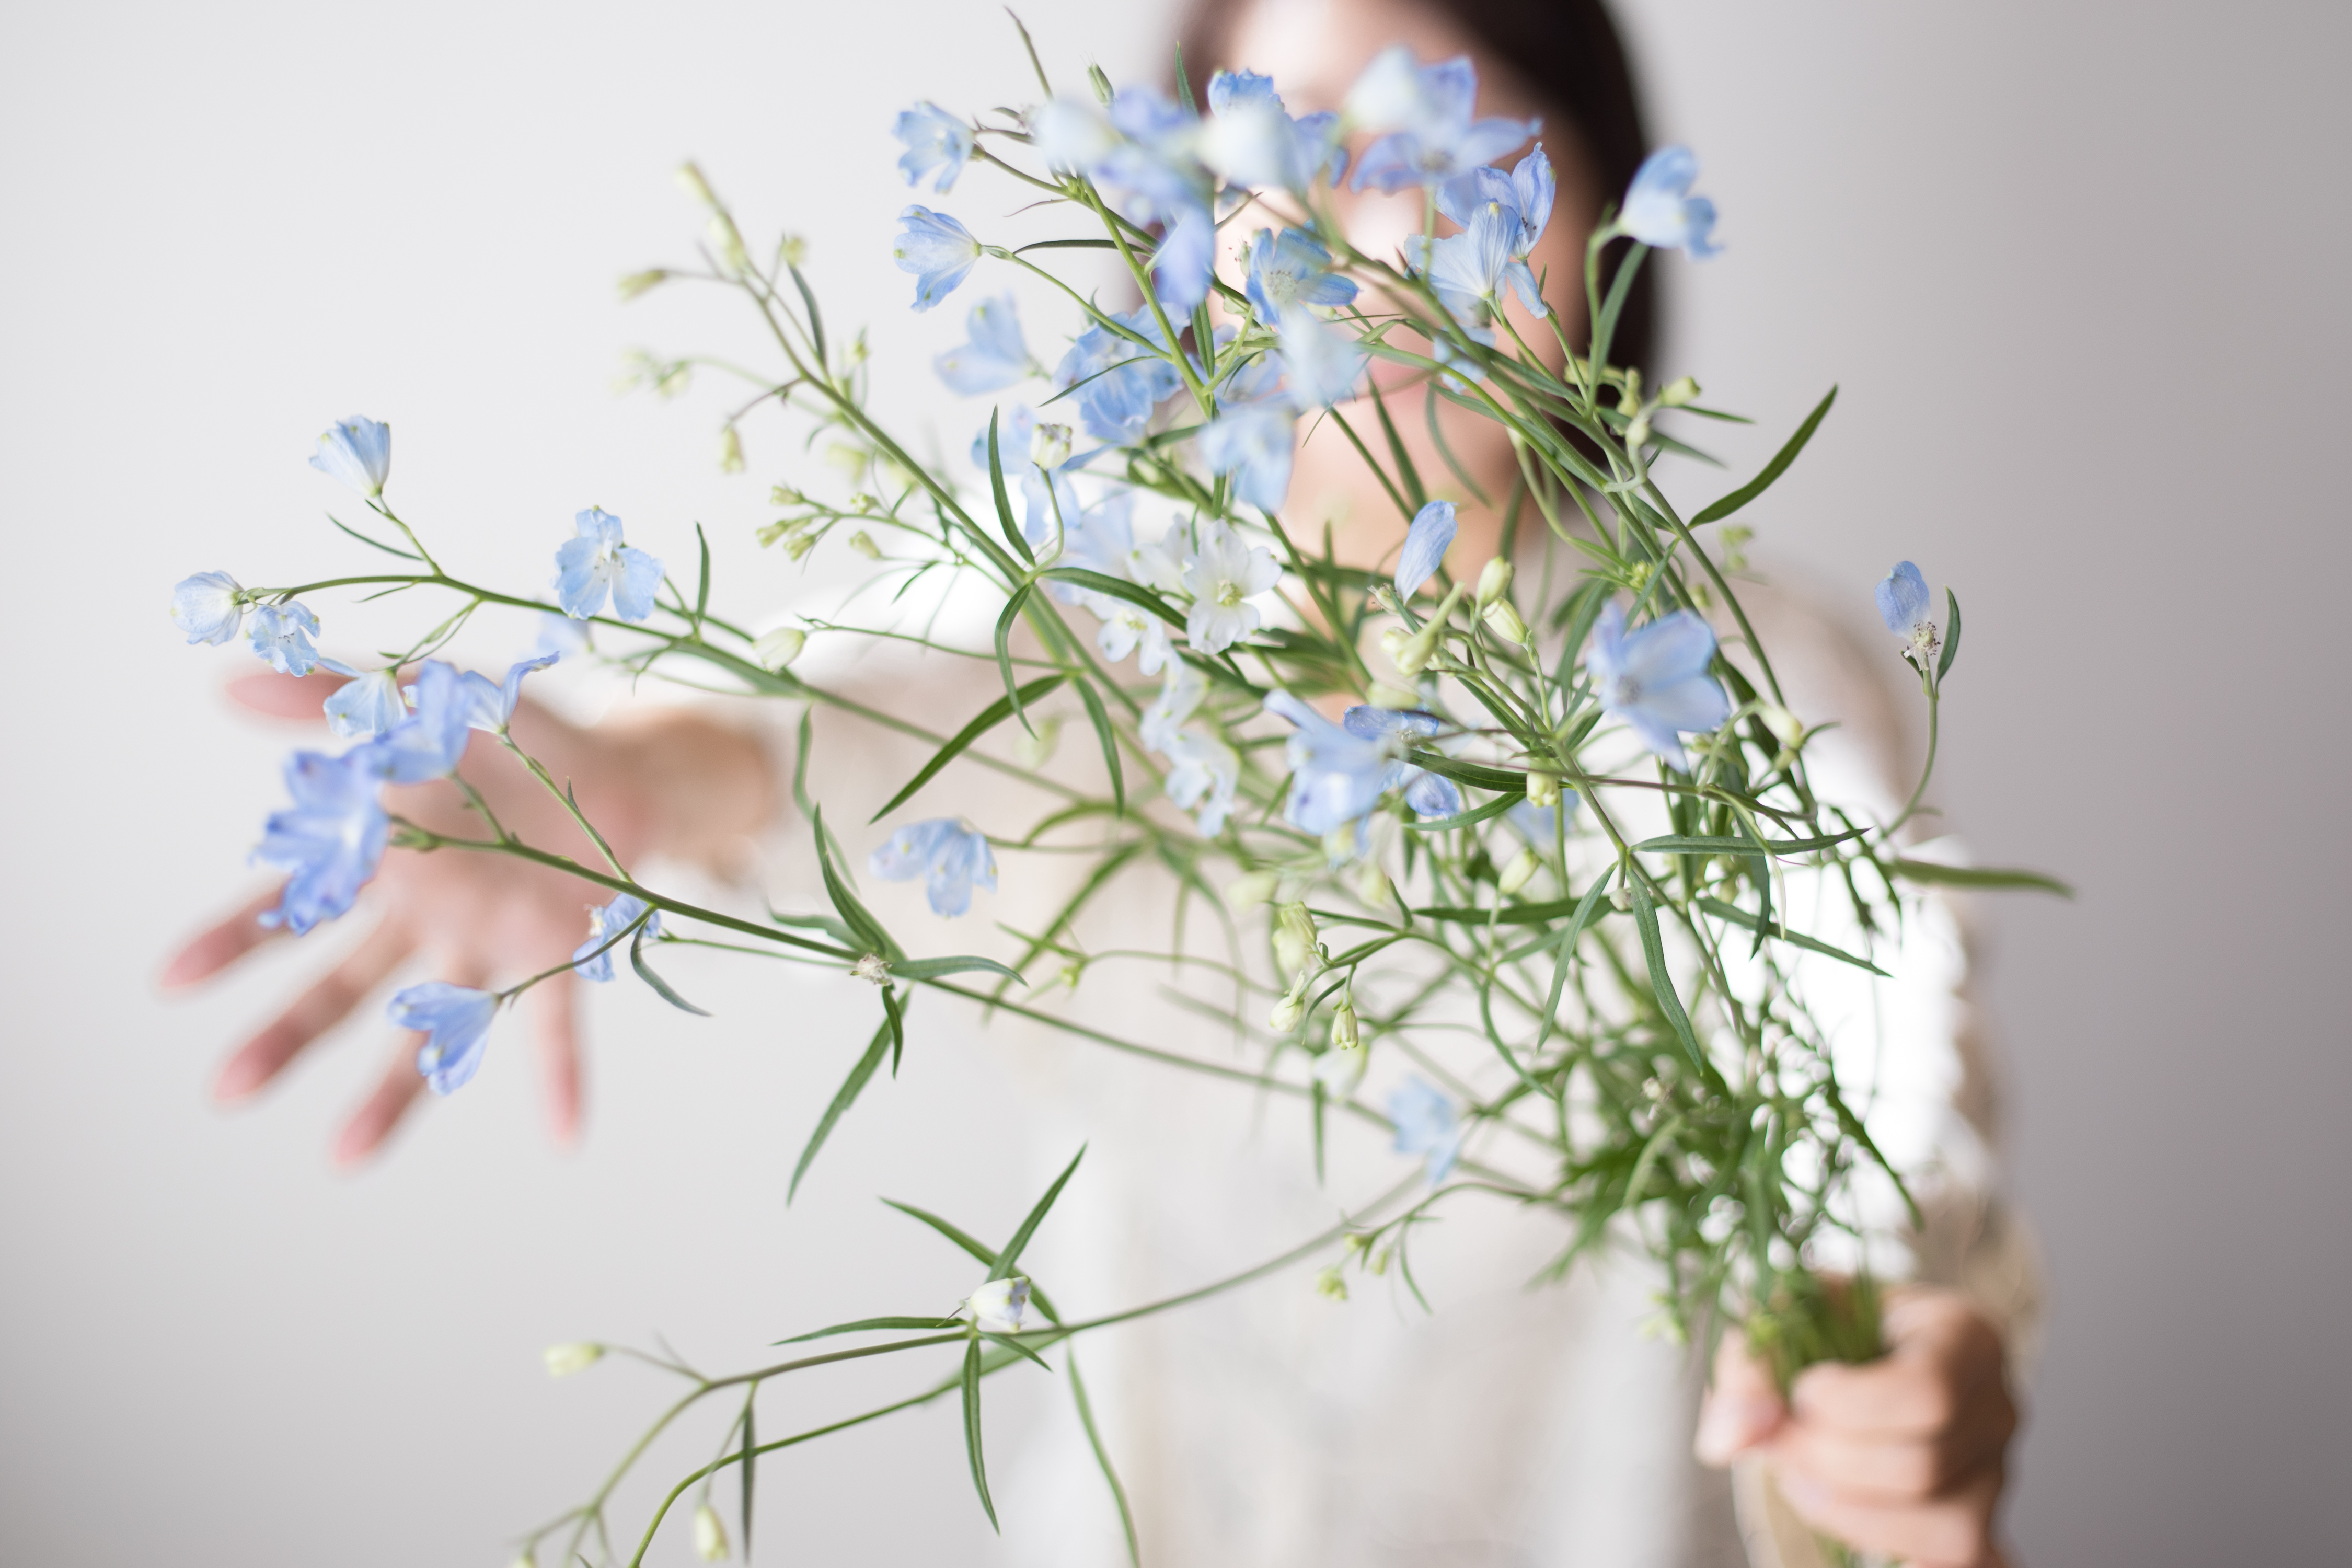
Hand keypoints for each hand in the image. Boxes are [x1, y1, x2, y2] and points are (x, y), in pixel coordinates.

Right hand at [161, 669, 773, 1163]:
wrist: (616, 768)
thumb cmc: (508, 738)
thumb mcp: (423, 702)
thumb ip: (334, 698)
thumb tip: (229, 684)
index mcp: (384, 859)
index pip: (291, 904)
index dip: (234, 939)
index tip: (172, 979)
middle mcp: (425, 916)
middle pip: (342, 985)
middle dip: (286, 1033)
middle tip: (227, 1087)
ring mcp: (489, 944)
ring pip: (428, 1026)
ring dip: (389, 1092)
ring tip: (343, 1158)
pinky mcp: (561, 957)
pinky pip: (556, 1026)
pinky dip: (559, 1081)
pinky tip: (564, 1137)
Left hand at [1694, 1285, 2019, 1567]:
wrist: (1845, 1348)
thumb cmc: (1821, 1324)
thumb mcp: (1779, 1316)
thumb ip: (1748, 1368)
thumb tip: (1728, 1441)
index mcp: (1963, 1334)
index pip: (1927, 1391)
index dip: (1849, 1407)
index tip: (1801, 1390)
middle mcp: (1996, 1405)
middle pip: (1924, 1465)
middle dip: (1830, 1461)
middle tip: (1782, 1441)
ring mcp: (1994, 1471)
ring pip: (1944, 1526)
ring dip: (1849, 1512)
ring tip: (1800, 1476)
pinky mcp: (1975, 1522)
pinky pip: (1958, 1562)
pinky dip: (1899, 1552)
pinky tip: (1853, 1530)